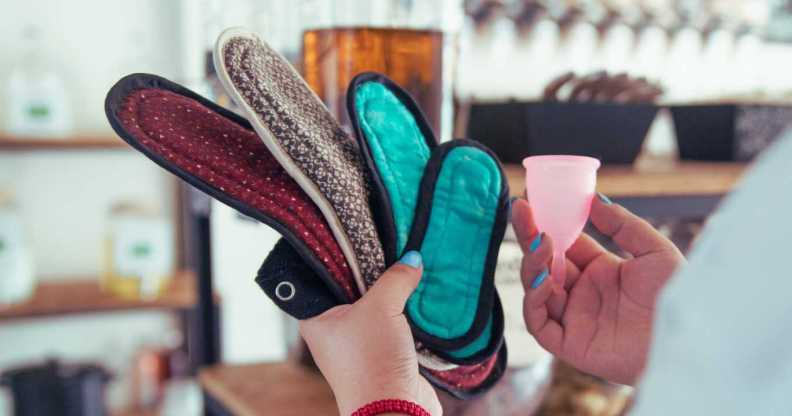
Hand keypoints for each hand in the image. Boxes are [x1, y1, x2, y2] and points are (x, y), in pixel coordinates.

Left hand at [300, 251, 441, 415]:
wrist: (395, 409)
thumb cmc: (371, 361)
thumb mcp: (381, 308)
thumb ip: (395, 278)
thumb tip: (411, 259)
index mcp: (317, 318)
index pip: (324, 277)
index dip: (342, 257)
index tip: (360, 237)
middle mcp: (333, 330)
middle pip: (353, 289)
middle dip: (374, 273)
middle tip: (391, 247)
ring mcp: (358, 343)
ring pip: (376, 307)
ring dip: (393, 294)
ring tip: (408, 268)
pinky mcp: (382, 353)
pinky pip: (393, 324)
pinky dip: (405, 312)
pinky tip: (418, 296)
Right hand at [513, 195, 683, 384]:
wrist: (690, 340)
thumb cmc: (680, 299)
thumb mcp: (655, 251)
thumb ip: (622, 224)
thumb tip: (593, 199)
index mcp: (600, 271)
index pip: (563, 244)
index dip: (547, 223)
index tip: (533, 200)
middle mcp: (582, 294)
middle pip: (543, 263)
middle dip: (529, 236)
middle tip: (520, 210)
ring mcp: (573, 319)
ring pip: (535, 290)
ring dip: (532, 265)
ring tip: (541, 243)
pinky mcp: (570, 344)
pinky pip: (539, 323)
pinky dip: (534, 301)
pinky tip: (545, 281)